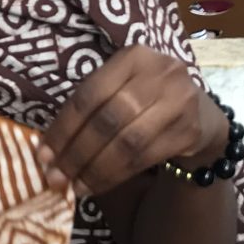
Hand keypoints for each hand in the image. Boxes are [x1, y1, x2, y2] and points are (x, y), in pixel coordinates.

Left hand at [36, 47, 229, 197]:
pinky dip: (115, 175)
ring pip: (126, 142)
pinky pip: (144, 158)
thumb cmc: (145, 101)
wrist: (201, 114)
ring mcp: (179, 101)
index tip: (42, 154)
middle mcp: (160, 73)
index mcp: (133, 57)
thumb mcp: (120, 89)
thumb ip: (89, 110)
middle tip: (55, 177)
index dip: (62, 128)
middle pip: (107, 119)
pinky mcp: (189, 130)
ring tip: (74, 186)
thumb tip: (46, 151)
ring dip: (95, 169)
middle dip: (76, 152)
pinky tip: (97, 185)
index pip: (88, 94)